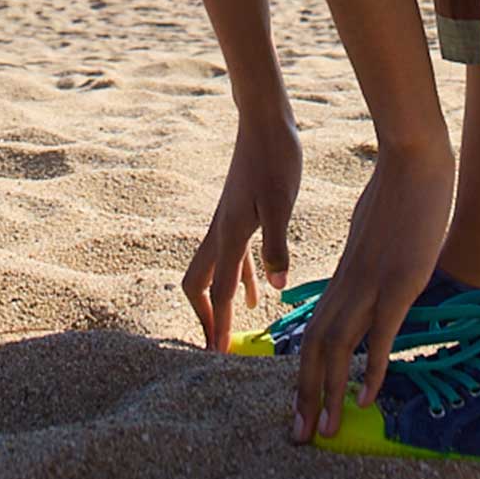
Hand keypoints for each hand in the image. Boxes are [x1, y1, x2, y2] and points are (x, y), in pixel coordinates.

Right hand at [182, 107, 302, 351]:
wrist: (265, 119)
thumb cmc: (274, 157)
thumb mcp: (280, 202)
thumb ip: (276, 243)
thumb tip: (276, 287)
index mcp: (229, 233)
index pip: (220, 292)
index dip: (218, 326)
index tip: (216, 358)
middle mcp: (221, 231)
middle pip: (199, 285)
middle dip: (205, 318)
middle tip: (216, 348)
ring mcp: (228, 222)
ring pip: (214, 272)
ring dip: (222, 302)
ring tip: (235, 333)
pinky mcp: (240, 214)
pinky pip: (233, 258)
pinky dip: (240, 279)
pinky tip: (259, 293)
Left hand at [292, 132, 454, 443]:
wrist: (410, 158)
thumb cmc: (396, 188)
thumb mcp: (370, 230)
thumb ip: (364, 258)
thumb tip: (366, 272)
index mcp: (343, 274)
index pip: (315, 331)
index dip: (305, 371)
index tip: (302, 403)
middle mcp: (350, 284)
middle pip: (317, 348)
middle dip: (307, 395)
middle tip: (300, 435)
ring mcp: (372, 284)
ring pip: (340, 347)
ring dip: (330, 393)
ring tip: (324, 430)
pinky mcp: (398, 282)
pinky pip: (380, 334)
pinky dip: (370, 369)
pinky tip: (366, 397)